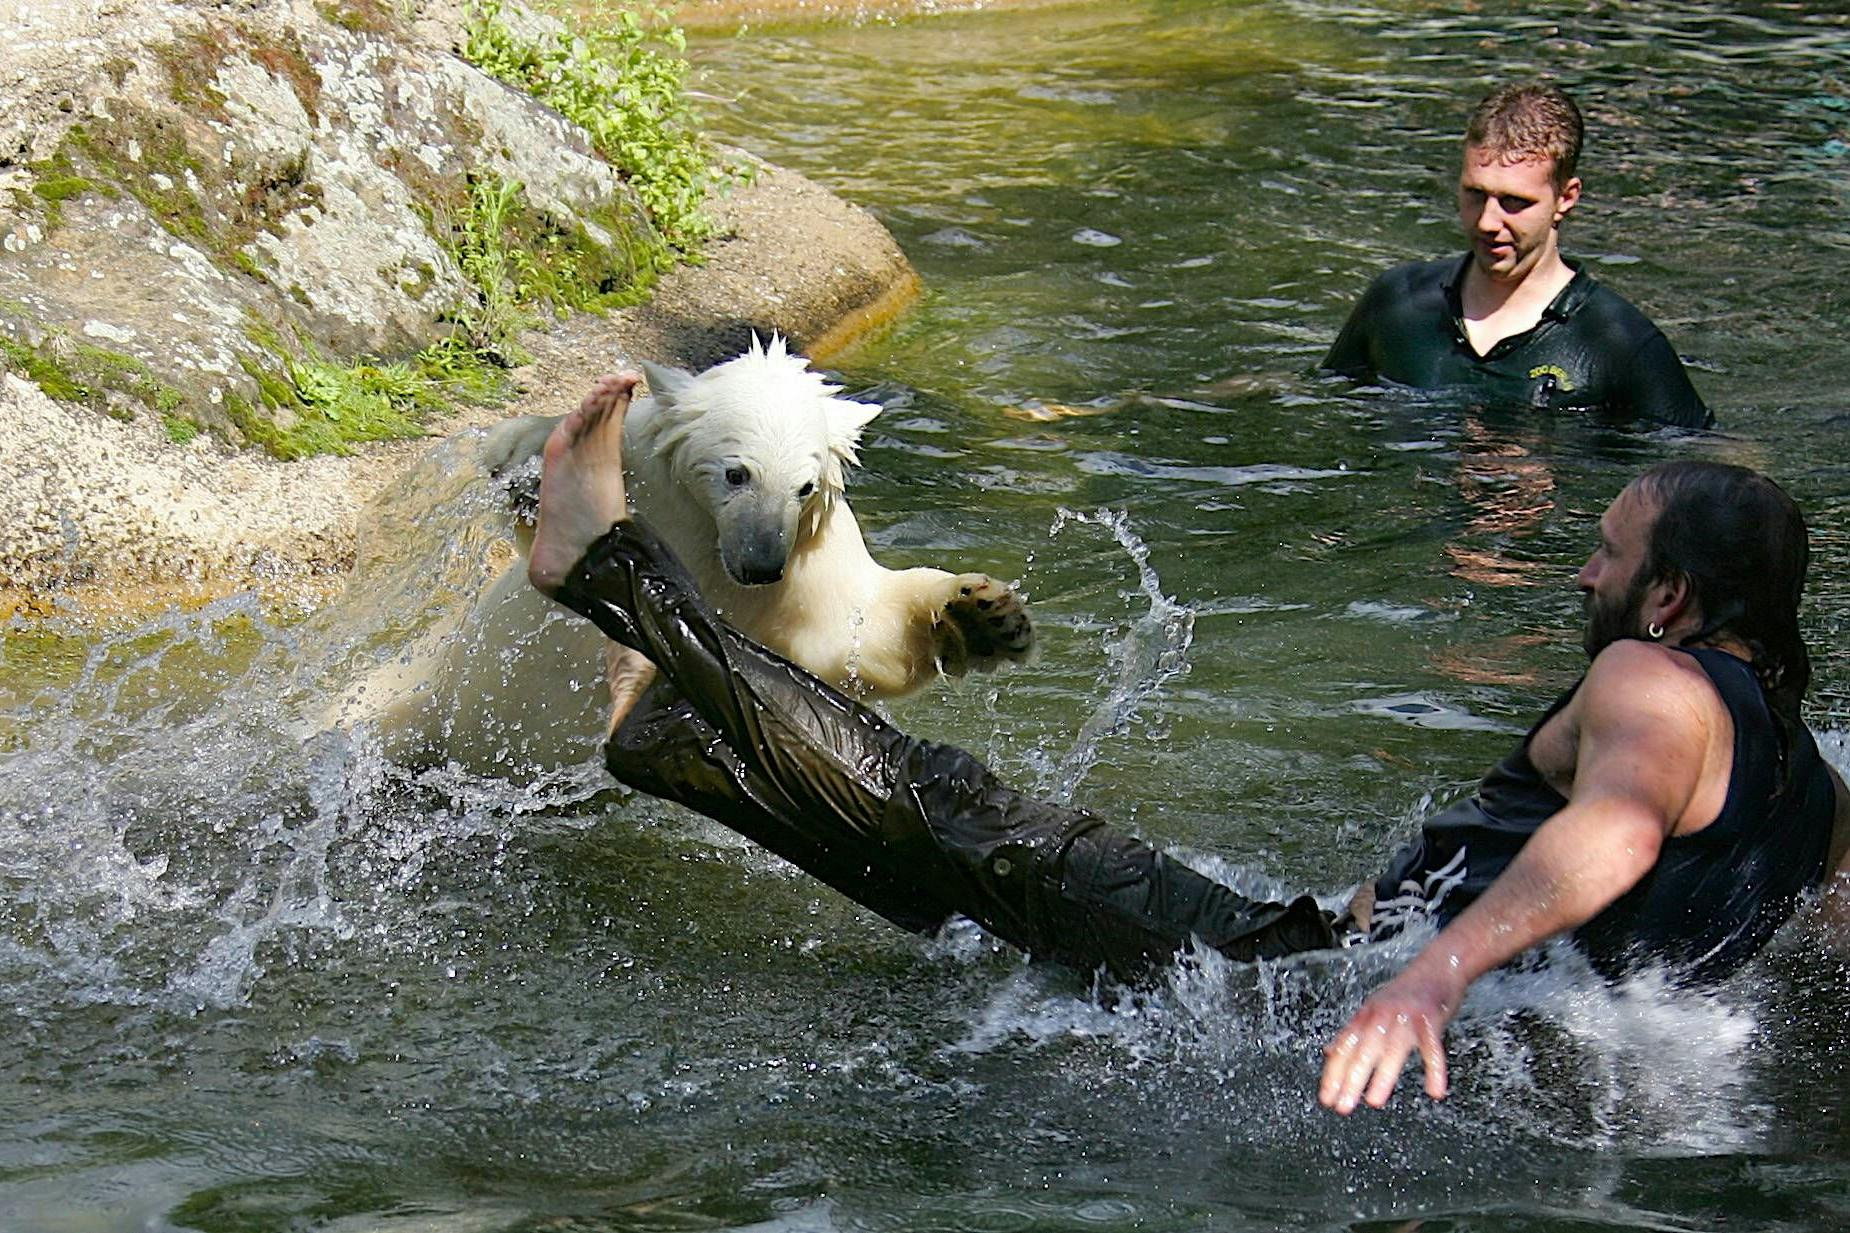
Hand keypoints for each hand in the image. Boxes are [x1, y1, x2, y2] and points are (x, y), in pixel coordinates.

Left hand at [1318, 961, 1463, 1113]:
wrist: (1437, 967)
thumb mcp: (1373, 1009)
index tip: (1327, 1099)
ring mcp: (1406, 1017)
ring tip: (1373, 1101)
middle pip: (1362, 1050)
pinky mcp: (1431, 1019)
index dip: (1333, 1074)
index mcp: (1365, 1016)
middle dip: (1350, 1080)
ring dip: (1382, 1076)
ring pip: (1392, 1050)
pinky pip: (1433, 1048)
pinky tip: (1435, 1091)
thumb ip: (1353, 1033)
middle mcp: (1380, 1016)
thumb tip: (1329, 1053)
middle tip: (1342, 1107)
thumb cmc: (1405, 994)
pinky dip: (1435, 1070)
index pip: (1343, 1048)